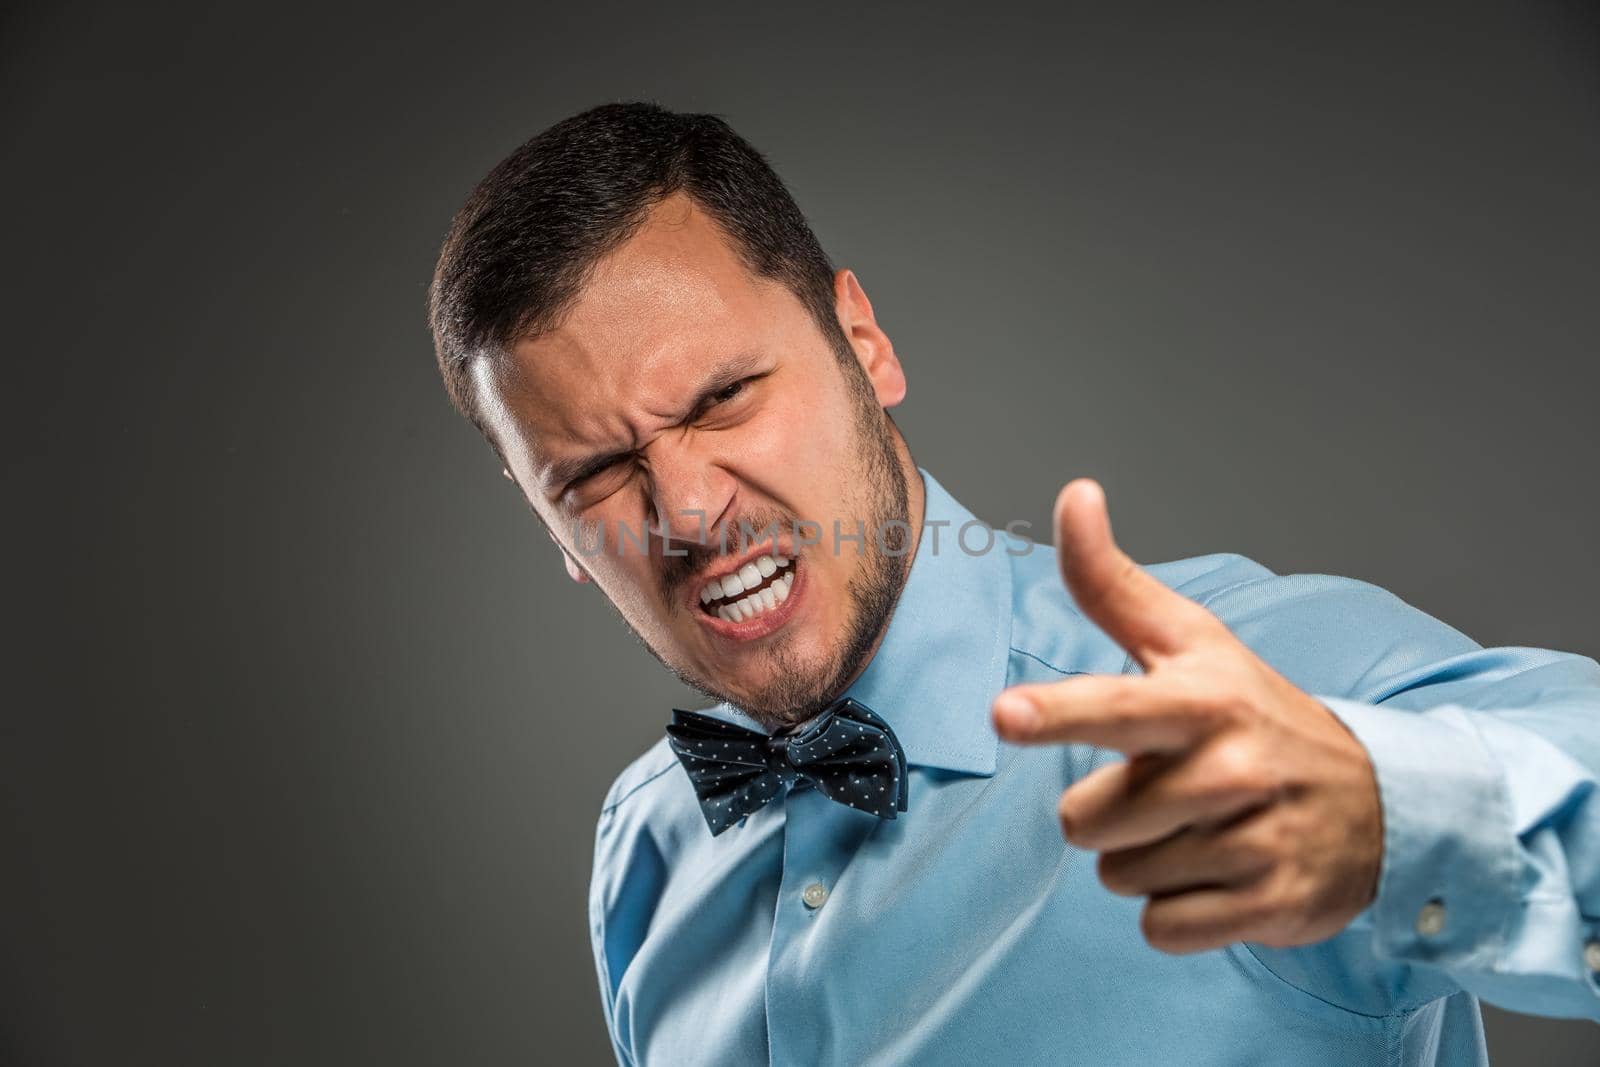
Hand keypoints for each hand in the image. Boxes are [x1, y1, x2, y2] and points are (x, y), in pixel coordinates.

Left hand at [990, 479, 1383, 953]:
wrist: (1378, 801)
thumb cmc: (1252, 714)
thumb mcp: (1190, 643)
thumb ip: (1113, 582)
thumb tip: (1075, 493)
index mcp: (1201, 699)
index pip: (1115, 706)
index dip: (1058, 711)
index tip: (1006, 714)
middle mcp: (1233, 767)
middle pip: (1088, 819)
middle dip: (1106, 814)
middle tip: (1165, 789)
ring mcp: (1259, 839)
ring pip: (1121, 876)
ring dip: (1141, 861)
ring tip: (1196, 828)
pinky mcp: (1275, 903)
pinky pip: (1164, 928)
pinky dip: (1176, 912)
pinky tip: (1218, 875)